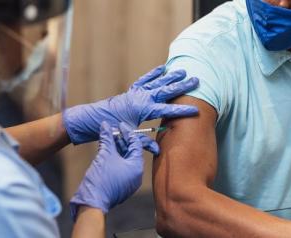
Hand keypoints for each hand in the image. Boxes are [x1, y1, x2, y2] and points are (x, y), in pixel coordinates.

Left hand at [63, 65, 198, 153]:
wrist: (93, 119)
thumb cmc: (111, 128)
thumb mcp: (128, 136)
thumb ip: (143, 143)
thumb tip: (158, 149)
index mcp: (143, 109)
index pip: (167, 109)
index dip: (183, 111)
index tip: (197, 110)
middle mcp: (142, 98)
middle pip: (166, 90)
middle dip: (182, 86)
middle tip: (196, 80)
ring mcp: (136, 92)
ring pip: (157, 82)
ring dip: (170, 77)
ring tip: (182, 71)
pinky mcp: (131, 91)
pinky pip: (145, 80)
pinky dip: (153, 74)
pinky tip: (161, 68)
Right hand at [70, 122, 143, 219]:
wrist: (92, 201)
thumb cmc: (101, 179)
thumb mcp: (105, 154)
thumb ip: (107, 138)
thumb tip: (106, 125)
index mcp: (136, 167)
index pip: (136, 144)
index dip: (128, 132)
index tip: (120, 125)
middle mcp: (136, 174)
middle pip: (131, 151)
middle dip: (122, 140)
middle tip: (113, 130)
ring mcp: (128, 180)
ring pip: (125, 159)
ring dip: (117, 148)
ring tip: (108, 137)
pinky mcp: (121, 184)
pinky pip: (120, 166)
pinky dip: (115, 157)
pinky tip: (106, 149)